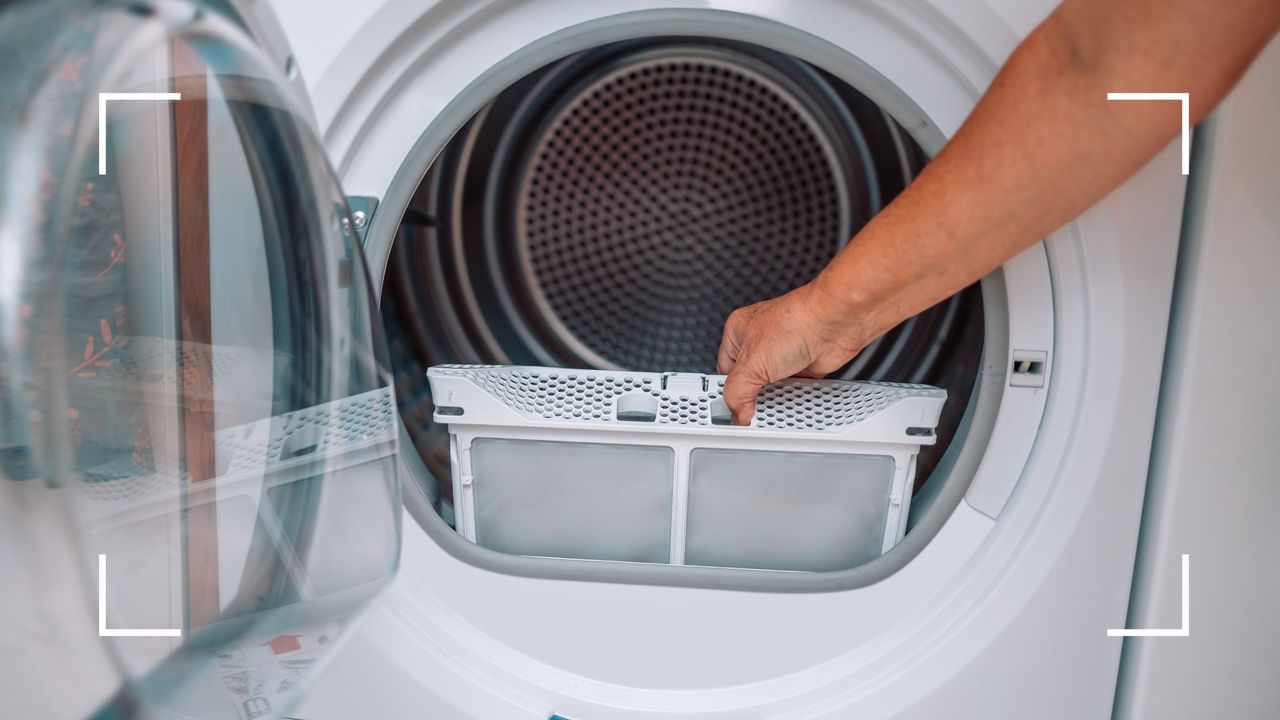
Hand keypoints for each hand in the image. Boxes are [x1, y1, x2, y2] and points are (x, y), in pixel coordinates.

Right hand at [716, 279, 869, 423]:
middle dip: (752, 397)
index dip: (727, 391)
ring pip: (772, 386)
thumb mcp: (753, 363)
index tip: (731, 410)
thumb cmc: (796, 322)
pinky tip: (792, 399)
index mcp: (739, 331)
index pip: (724, 370)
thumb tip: (737, 412)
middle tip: (751, 412)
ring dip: (775, 397)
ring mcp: (783, 353)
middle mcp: (761, 341)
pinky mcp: (804, 365)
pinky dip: (794, 396)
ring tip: (773, 406)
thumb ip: (738, 392)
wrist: (835, 323)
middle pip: (748, 380)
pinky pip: (794, 388)